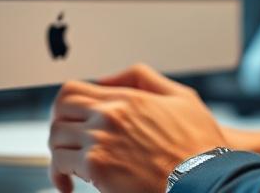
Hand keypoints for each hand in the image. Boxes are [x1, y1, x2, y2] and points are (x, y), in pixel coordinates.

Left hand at [48, 63, 226, 192]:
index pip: (75, 90)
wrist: (203, 175)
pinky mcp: (98, 169)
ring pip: (56, 139)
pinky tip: (70, 185)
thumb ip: (142, 78)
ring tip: (71, 166)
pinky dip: (60, 176)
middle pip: (60, 110)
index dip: (66, 104)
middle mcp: (109, 116)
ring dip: (60, 152)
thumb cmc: (197, 142)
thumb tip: (107, 79)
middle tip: (67, 141)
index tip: (71, 118)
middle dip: (59, 126)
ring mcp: (100, 141)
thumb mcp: (180, 96)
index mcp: (127, 98)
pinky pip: (61, 166)